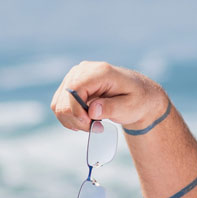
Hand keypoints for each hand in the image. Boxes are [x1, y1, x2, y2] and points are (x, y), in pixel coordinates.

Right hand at [51, 61, 167, 131]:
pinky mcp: (70, 85)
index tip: (90, 124)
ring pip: (58, 104)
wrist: (138, 95)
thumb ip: (112, 108)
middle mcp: (84, 70)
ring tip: (91, 125)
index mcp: (100, 71)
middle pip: (64, 99)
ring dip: (72, 120)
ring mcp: (75, 76)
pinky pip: (58, 105)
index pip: (75, 89)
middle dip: (76, 119)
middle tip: (95, 127)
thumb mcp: (130, 107)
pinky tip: (84, 121)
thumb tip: (92, 110)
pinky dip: (69, 118)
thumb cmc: (137, 100)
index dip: (77, 110)